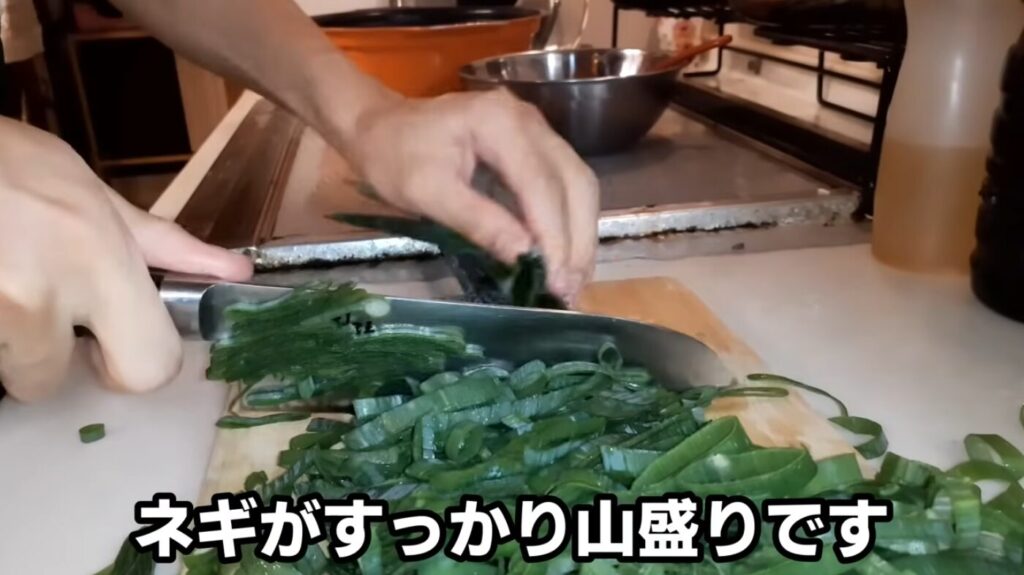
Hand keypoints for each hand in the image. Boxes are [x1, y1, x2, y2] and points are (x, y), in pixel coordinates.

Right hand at [0, 118, 251, 400]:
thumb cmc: (10, 164)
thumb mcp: (93, 195)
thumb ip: (163, 245)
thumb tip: (235, 272)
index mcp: (100, 263)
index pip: (149, 366)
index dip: (132, 365)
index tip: (106, 344)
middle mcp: (41, 295)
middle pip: (46, 385)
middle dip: (44, 365)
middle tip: (38, 317)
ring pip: (4, 367)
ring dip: (4, 336)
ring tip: (3, 277)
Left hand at [331, 89, 599, 301]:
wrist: (379, 126)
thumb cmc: (393, 158)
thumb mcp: (426, 193)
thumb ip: (477, 221)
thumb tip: (524, 256)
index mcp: (500, 122)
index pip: (541, 185)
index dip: (554, 236)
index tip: (556, 282)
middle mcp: (530, 121)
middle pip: (574, 183)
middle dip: (576, 241)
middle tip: (569, 291)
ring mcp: (538, 131)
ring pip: (579, 185)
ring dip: (580, 235)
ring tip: (572, 282)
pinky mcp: (537, 147)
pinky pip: (567, 186)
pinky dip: (570, 223)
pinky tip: (564, 257)